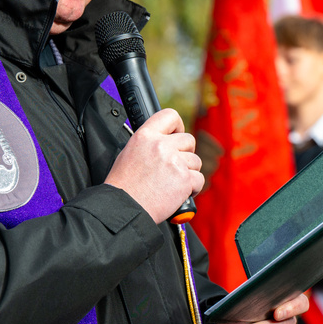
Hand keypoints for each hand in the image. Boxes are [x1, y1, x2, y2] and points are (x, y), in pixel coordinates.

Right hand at [105, 108, 203, 223]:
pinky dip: (192, 188)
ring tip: (173, 183)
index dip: (178, 125)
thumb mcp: (129, 152)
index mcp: (145, 135)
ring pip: (196, 161)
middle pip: (188, 139)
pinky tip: (179, 194)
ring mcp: (174, 161)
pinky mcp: (184, 179)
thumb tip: (165, 141)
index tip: (177, 134)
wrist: (124, 208)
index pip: (170, 115)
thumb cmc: (124, 186)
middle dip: (185, 154)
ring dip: (188, 172)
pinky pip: (199, 179)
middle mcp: (161, 145)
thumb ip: (149, 143)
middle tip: (174, 167)